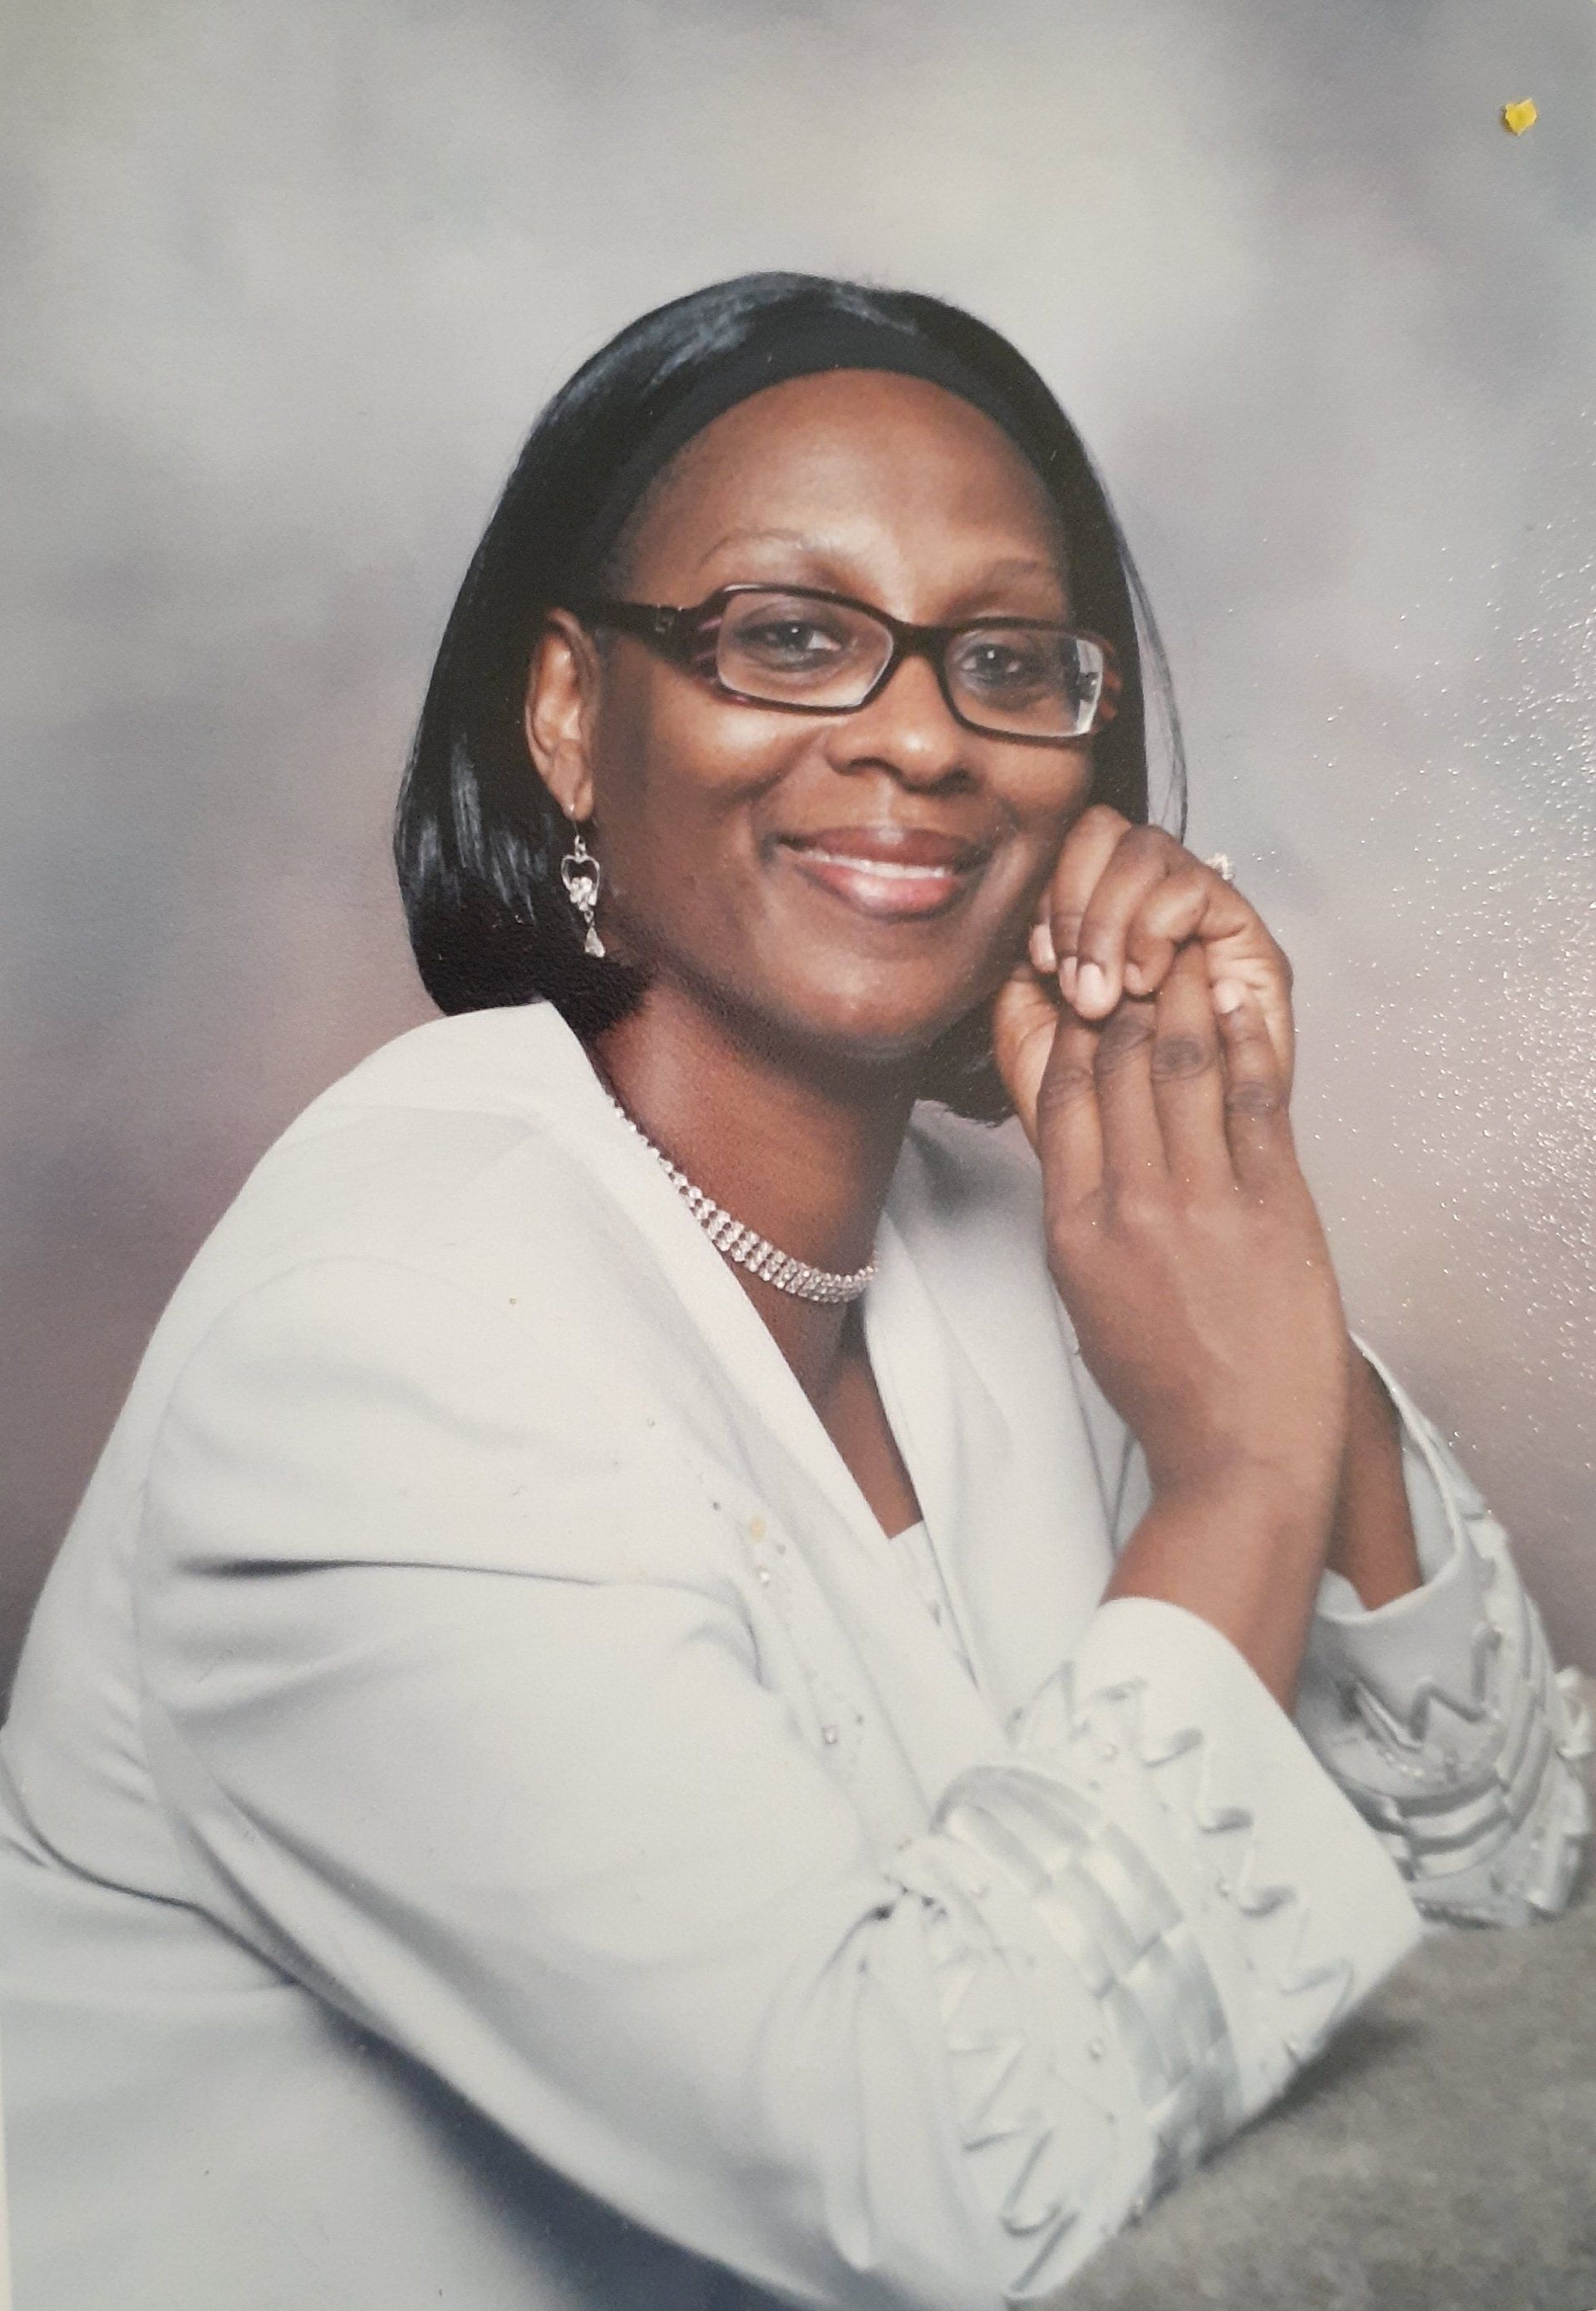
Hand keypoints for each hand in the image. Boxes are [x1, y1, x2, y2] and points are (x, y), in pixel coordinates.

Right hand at [993, 938, 1352, 1515]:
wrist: (1240, 1455)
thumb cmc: (1168, 1385)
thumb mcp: (1090, 1295)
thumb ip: (1081, 1212)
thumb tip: (1077, 1142)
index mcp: (1073, 1230)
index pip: (1058, 1093)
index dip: (1064, 1020)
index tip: (1070, 975)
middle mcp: (1127, 1205)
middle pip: (1115, 1064)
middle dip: (1120, 990)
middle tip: (1131, 937)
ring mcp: (1199, 1204)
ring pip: (1177, 1065)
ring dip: (1181, 996)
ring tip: (1185, 947)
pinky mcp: (1270, 1208)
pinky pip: (1250, 1100)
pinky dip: (1243, 1040)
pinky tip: (1239, 1000)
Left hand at [1025, 805, 1294, 1102]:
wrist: (1151, 1165)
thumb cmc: (1093, 1106)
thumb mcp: (1027, 1029)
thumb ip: (1013, 963)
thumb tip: (1013, 909)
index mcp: (1094, 914)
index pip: (1065, 845)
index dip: (1046, 891)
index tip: (1039, 960)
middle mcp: (1147, 900)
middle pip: (1104, 829)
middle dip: (1075, 902)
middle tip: (1072, 982)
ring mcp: (1197, 913)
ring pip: (1146, 850)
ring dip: (1111, 921)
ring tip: (1106, 993)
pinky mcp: (1243, 935)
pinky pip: (1195, 886)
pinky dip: (1156, 929)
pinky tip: (1145, 985)